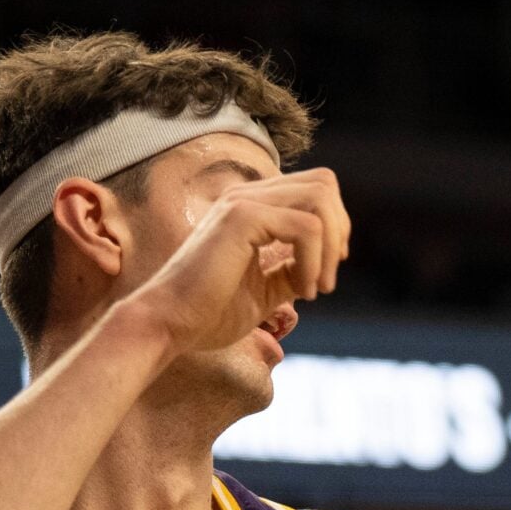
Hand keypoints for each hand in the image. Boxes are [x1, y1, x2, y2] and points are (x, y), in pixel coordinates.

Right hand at [121, 169, 351, 355]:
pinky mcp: (240, 217)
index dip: (335, 227)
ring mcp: (242, 202)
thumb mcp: (267, 288)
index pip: (314, 189)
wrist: (170, 325)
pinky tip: (301, 292)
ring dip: (329, 250)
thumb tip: (329, 259)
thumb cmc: (211, 312)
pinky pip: (306, 228)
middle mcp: (246, 196)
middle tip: (325, 280)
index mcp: (251, 207)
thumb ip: (293, 267)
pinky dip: (314, 262)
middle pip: (323, 184)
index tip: (325, 272)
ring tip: (314, 288)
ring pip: (319, 199)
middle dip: (339, 232)